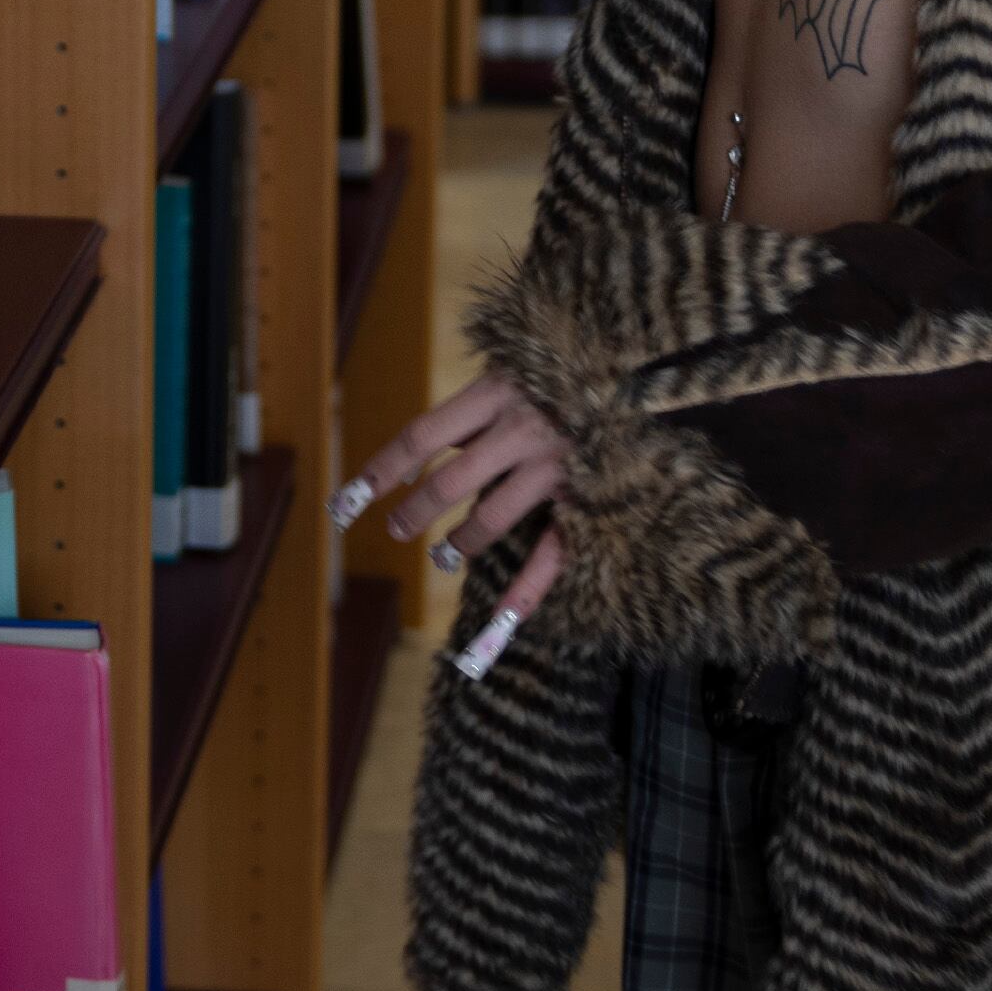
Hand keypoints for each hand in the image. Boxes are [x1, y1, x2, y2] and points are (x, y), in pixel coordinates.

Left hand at [329, 371, 570, 676]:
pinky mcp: (588, 495)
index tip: (347, 501)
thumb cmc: (564, 375)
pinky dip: (527, 589)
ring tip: (446, 552)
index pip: (422, 437)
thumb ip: (472, 414)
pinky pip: (552, 550)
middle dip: (414, 511)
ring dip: (462, 540)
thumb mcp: (514, 375)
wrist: (644, 372)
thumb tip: (416, 458)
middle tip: (397, 529)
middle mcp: (522, 429)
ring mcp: (556, 465)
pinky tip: (503, 618)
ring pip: (491, 517)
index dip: (382, 470)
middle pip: (449, 481)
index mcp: (495, 393)